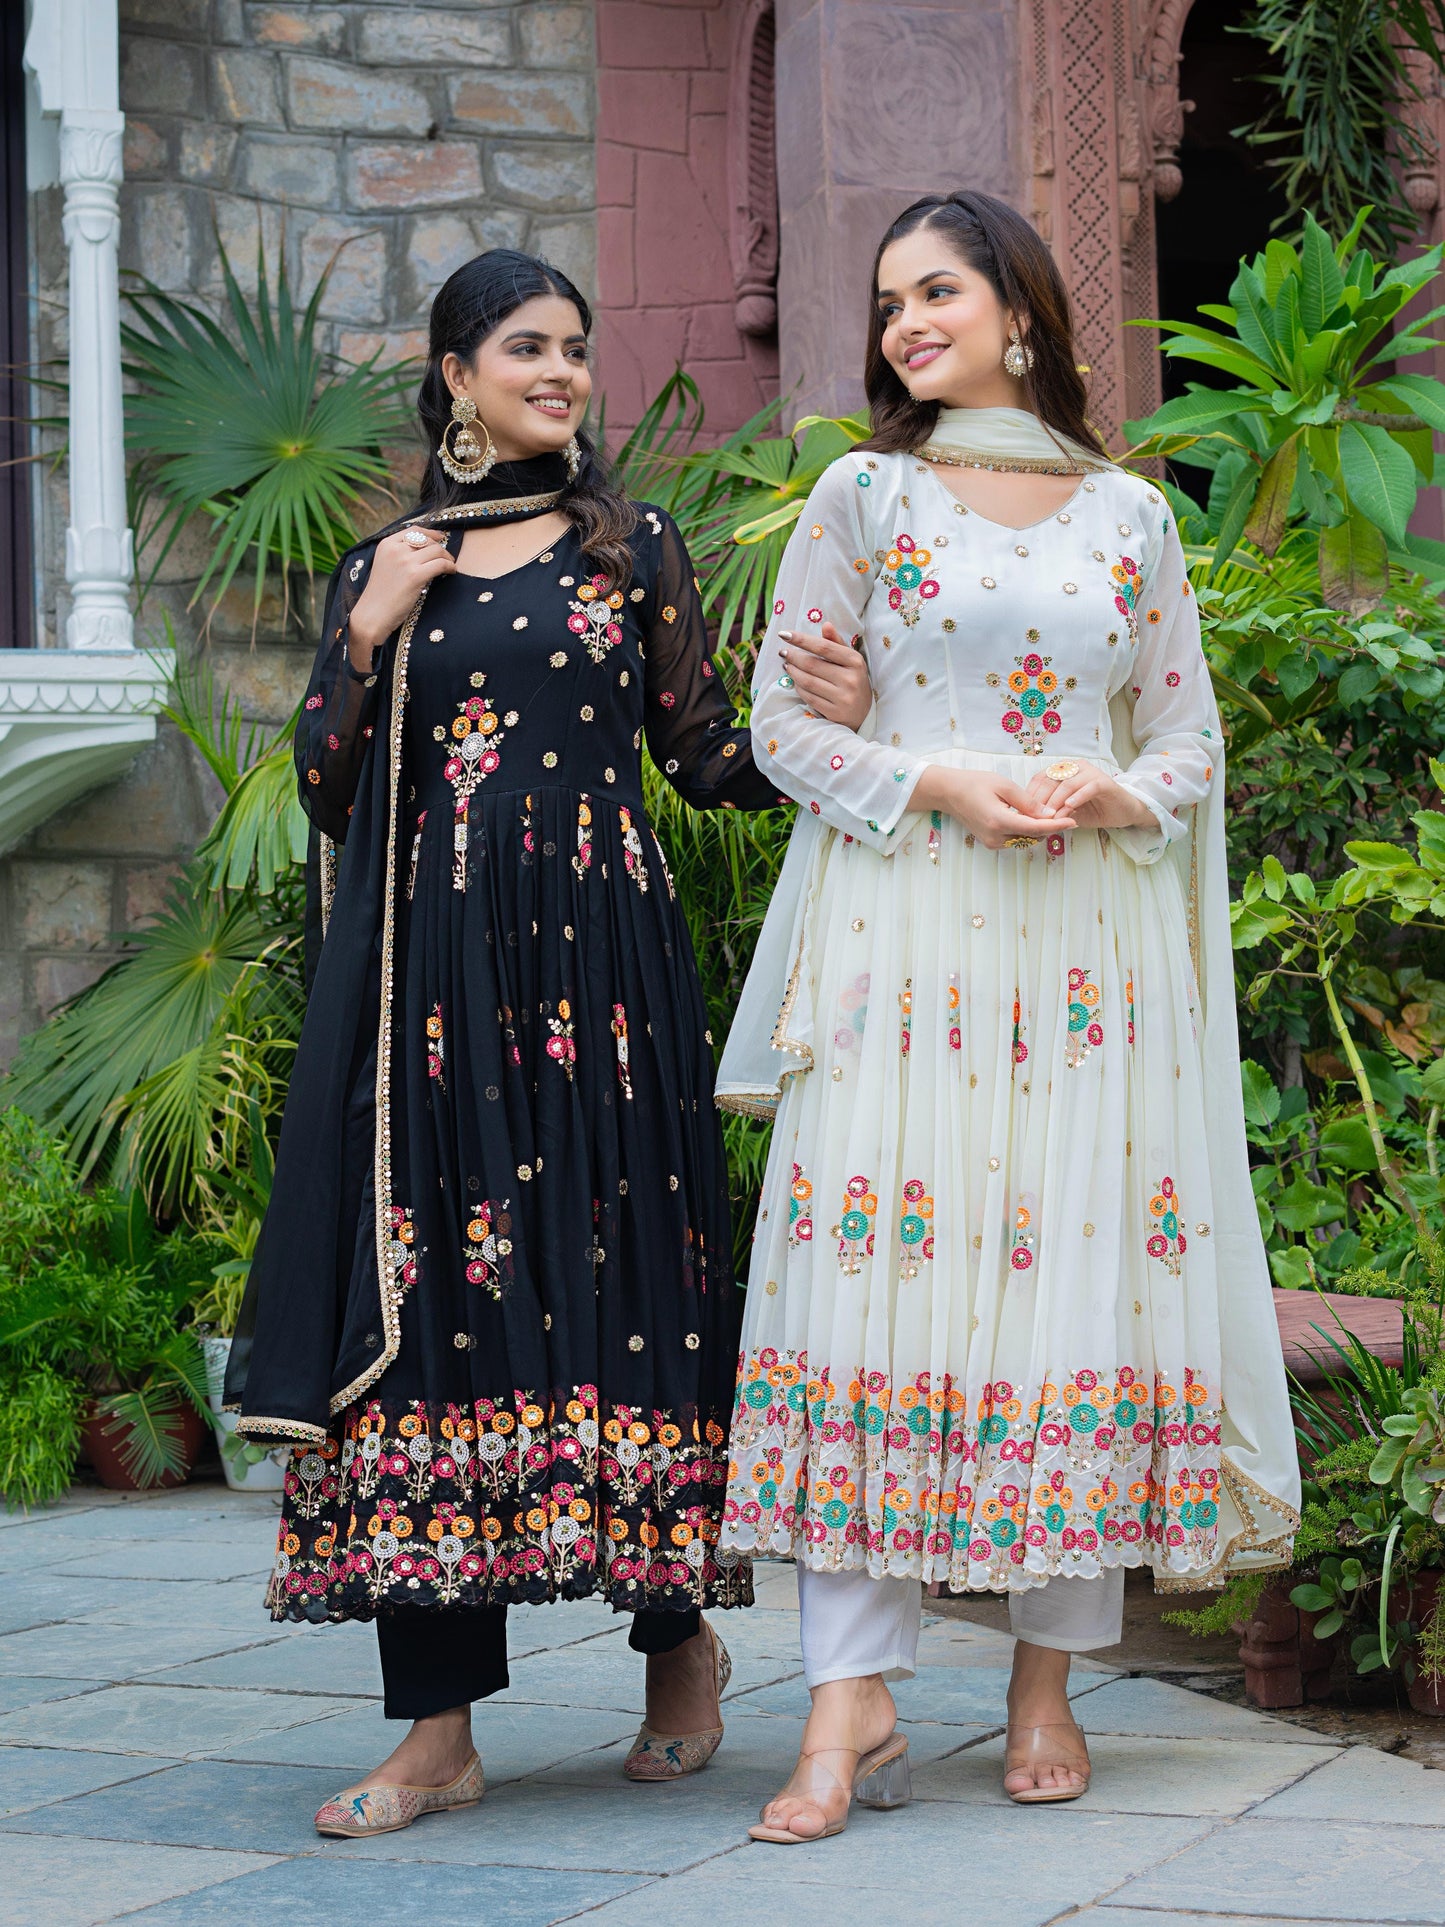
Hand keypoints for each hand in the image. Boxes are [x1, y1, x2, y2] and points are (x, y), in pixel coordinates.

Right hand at [347, 526, 456, 667]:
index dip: (431, 533)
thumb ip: (399, 554)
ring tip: (450, 566)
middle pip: (427, 541)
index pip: (414, 530)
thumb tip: (426, 548)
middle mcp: (395, 549)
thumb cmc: (380, 595)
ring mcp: (405, 561)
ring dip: (447, 558)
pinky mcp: (415, 575)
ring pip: (436, 551)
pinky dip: (450, 567)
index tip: (441, 538)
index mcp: (386, 544)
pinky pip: (440, 564)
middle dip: (440, 548)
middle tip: (447, 558)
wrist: (372, 614)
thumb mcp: (385, 565)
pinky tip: (452, 572)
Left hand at [778, 622, 871, 729]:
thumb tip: (826, 624)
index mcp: (855, 661)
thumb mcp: (850, 660)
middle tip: (783, 652)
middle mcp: (850, 679)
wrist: (863, 713)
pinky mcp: (835, 712)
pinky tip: (795, 681)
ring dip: (793, 672)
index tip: (784, 634)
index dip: (802, 640)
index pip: (824, 647)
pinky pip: (809, 697)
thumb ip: (837, 643)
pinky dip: (798, 687)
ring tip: (786, 665)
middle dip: (793, 656)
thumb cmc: (853, 680)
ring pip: (808, 681)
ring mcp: (843, 697)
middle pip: (812, 664)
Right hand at [911, 766, 1074, 849]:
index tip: (1073, 821)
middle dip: (1050, 827)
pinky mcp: (990, 843)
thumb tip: (1049, 813)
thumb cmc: (975, 783)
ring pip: (1025, 839)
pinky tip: (1032, 818)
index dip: (1056, 826)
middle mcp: (995, 837)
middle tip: (1066, 814)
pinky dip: (1026, 830)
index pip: (1035, 828)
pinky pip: (1015, 838)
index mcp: (999, 821)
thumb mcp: (1004, 786)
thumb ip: (1027, 802)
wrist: (949, 792)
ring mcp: (992, 842)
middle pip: (1032, 836)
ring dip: (1038, 829)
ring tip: (1051, 815)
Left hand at [1021, 761, 1156, 830]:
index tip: (1023, 811)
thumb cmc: (1094, 810)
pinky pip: (1088, 787)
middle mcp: (1075, 767)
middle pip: (1050, 779)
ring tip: (1051, 817)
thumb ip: (1052, 810)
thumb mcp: (1068, 812)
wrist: (1123, 812)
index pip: (1040, 778)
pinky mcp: (1104, 782)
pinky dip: (1077, 797)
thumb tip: (1031, 818)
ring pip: (1067, 783)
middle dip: (1040, 800)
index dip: (1030, 794)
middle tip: (1035, 817)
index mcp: (1064, 770)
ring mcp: (1090, 773)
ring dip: (1056, 801)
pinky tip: (1070, 808)